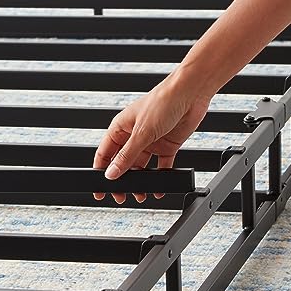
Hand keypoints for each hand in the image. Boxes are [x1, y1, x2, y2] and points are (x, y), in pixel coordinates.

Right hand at [92, 71, 211, 203]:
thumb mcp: (141, 132)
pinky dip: (160, 177)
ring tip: (141, 194)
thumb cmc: (163, 101)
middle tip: (122, 196)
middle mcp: (134, 135)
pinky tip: (159, 186)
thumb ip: (127, 155)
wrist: (190, 94)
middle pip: (124, 163)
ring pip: (142, 166)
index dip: (102, 172)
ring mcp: (151, 140)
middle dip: (122, 180)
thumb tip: (112, 173)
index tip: (100, 188)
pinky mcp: (167, 145)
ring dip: (141, 181)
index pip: (105, 153)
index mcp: (121, 127)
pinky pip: (161, 165)